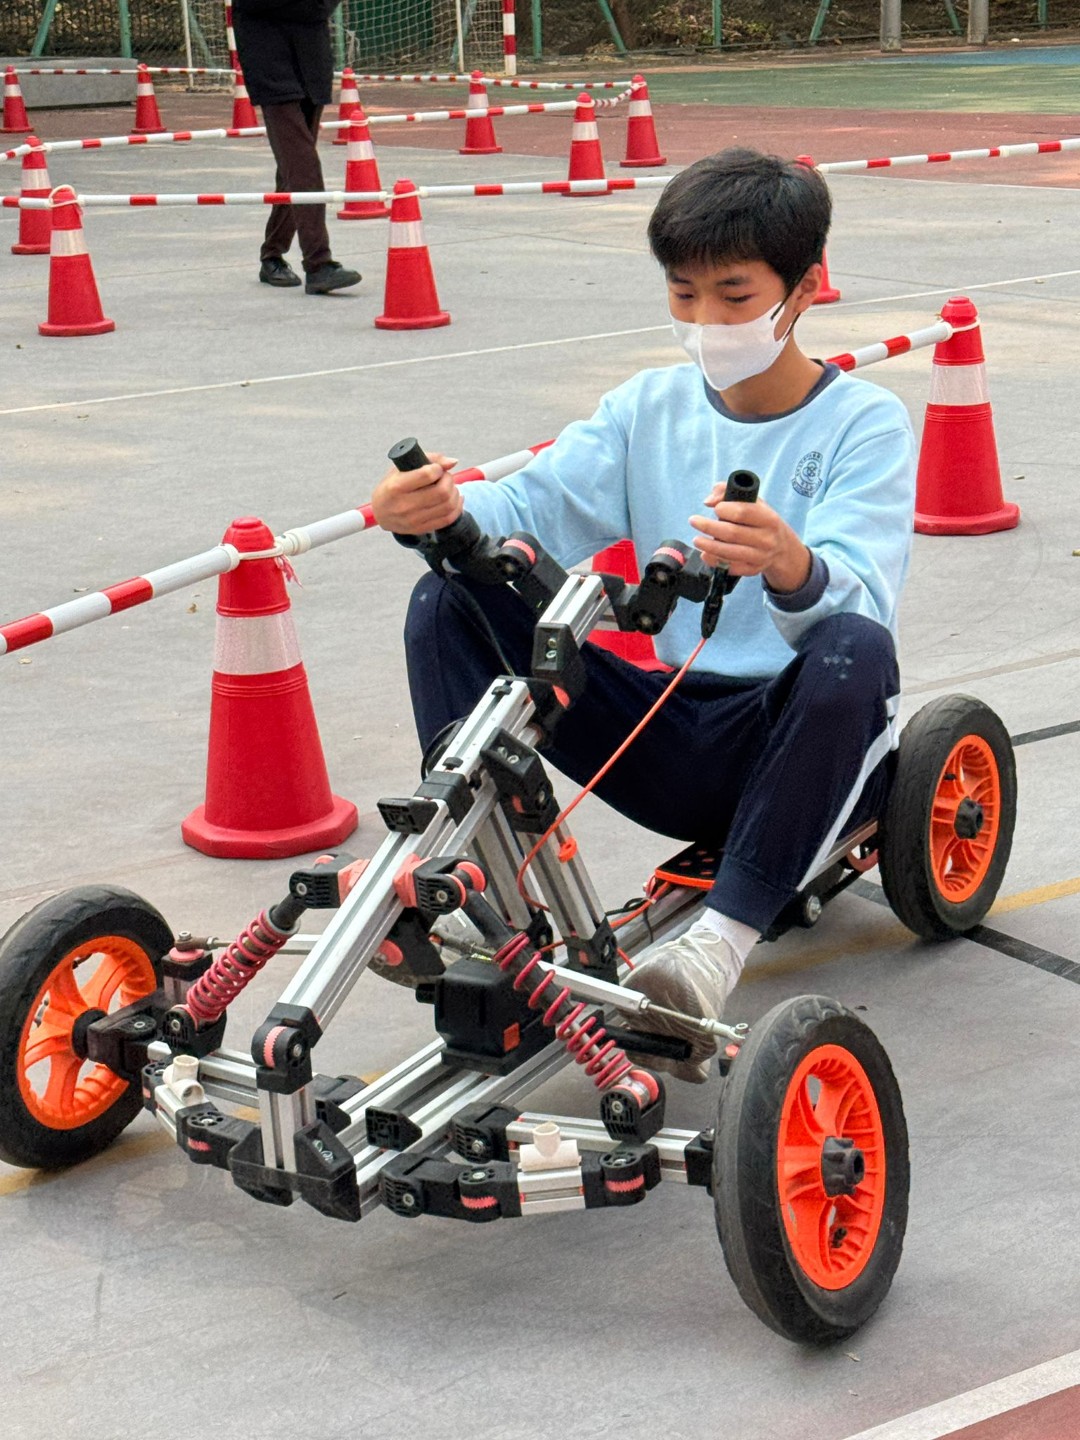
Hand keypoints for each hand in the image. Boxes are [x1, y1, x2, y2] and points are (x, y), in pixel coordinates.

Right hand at [371, 452, 461, 533]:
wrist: (381, 513)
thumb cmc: (392, 485)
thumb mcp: (401, 468)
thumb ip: (428, 459)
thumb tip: (453, 462)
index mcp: (396, 487)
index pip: (427, 475)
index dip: (437, 468)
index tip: (436, 468)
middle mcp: (404, 505)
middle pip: (442, 491)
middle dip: (449, 480)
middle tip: (445, 477)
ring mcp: (413, 520)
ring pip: (448, 505)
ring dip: (454, 492)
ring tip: (450, 487)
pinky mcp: (421, 529)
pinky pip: (448, 519)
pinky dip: (456, 507)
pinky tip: (455, 499)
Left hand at [689, 492, 811, 592]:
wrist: (781, 547)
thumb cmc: (760, 520)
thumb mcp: (752, 501)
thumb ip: (727, 492)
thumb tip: (709, 501)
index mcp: (769, 519)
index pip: (743, 512)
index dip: (724, 509)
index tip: (716, 508)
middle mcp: (767, 539)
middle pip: (732, 533)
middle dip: (709, 527)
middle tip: (694, 521)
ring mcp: (760, 556)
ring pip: (729, 552)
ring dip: (708, 546)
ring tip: (696, 540)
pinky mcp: (752, 569)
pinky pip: (730, 568)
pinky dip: (715, 561)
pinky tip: (705, 554)